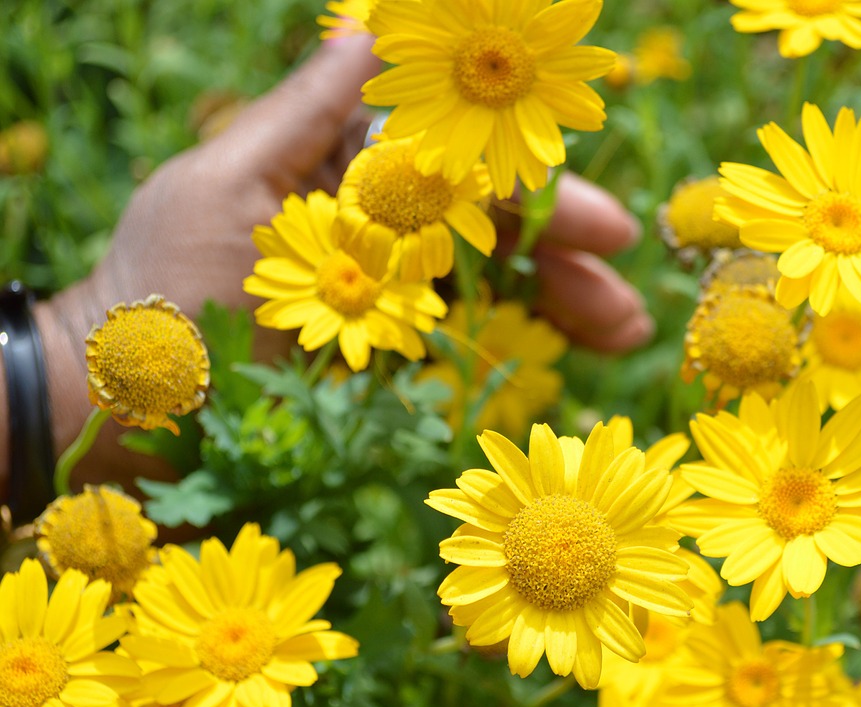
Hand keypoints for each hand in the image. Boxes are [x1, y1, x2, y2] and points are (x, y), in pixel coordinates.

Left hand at [27, 35, 649, 490]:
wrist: (122, 405)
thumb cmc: (162, 287)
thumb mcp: (225, 184)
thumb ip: (303, 113)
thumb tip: (364, 31)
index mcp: (342, 173)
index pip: (460, 172)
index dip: (534, 196)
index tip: (601, 224)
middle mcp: (374, 233)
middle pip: (491, 235)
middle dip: (565, 262)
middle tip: (627, 300)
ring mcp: (382, 305)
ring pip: (490, 292)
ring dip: (562, 309)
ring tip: (625, 336)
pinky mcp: (381, 367)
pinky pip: (461, 353)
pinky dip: (517, 353)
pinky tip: (569, 363)